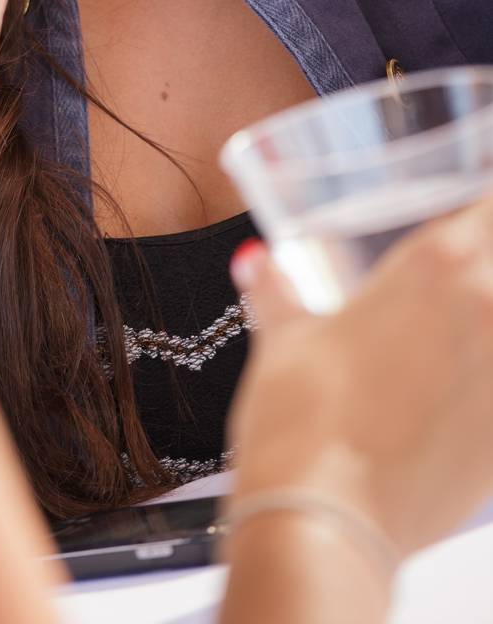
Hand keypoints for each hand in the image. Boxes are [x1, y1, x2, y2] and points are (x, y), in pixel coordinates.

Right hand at [225, 190, 492, 558]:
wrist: (325, 524)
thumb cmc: (303, 423)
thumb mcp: (283, 339)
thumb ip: (277, 291)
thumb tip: (258, 265)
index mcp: (438, 265)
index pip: (492, 202)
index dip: (483, 202)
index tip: (473, 206)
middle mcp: (490, 312)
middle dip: (485, 258)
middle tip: (456, 272)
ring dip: (488, 330)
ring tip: (456, 340)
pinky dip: (488, 386)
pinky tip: (462, 397)